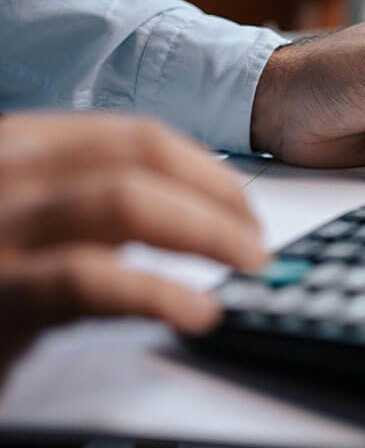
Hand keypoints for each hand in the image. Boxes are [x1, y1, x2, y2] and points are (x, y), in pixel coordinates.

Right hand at [0, 113, 264, 376]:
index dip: (205, 168)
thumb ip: (93, 198)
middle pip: (141, 158)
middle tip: (256, 238)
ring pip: (127, 201)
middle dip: (217, 196)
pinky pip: (91, 280)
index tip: (242, 203)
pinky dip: (159, 293)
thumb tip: (190, 205)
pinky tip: (198, 311)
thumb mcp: (33, 215)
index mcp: (24, 145)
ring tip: (248, 263)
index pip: (136, 136)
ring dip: (206, 231)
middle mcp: (8, 168)